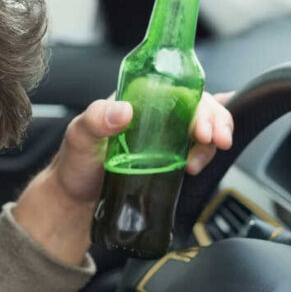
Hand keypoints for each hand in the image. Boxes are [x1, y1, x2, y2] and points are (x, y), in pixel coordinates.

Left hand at [47, 90, 235, 204]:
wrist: (74, 202)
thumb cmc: (74, 164)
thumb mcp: (79, 136)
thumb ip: (96, 120)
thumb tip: (124, 111)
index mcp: (137, 100)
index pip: (178, 89)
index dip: (199, 104)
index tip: (202, 127)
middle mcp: (154, 116)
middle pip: (199, 108)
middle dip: (216, 122)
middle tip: (215, 142)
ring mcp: (163, 139)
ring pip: (202, 130)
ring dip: (211, 143)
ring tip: (196, 163)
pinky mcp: (167, 161)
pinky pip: (194, 151)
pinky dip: (207, 152)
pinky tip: (209, 155)